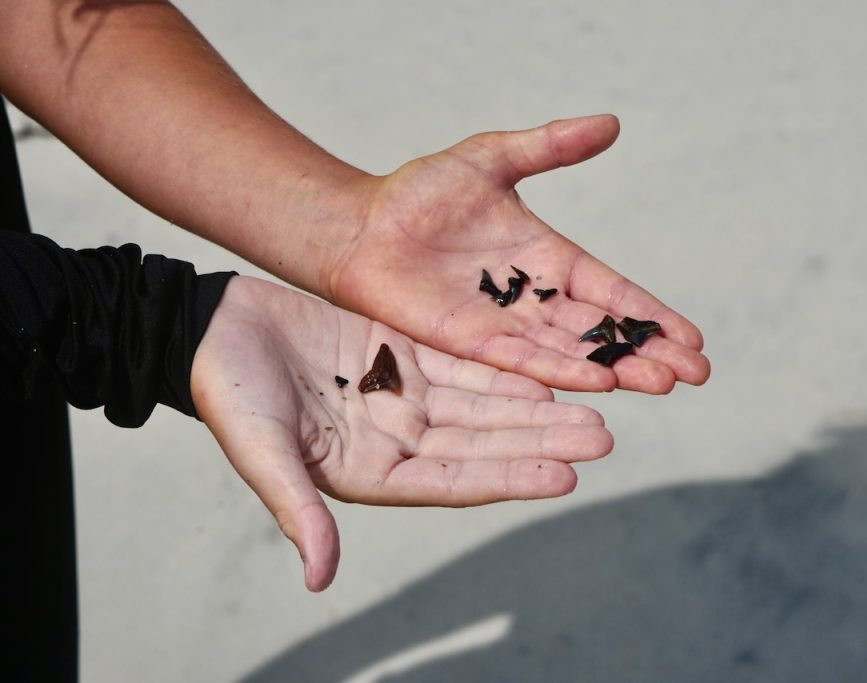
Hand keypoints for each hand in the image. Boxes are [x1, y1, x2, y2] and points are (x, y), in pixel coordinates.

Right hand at [189, 276, 612, 590]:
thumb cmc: (229, 395)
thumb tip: (319, 581)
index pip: (455, 483)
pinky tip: (545, 376)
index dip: (509, 479)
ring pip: (485, 406)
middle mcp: (398, 441)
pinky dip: (504, 371)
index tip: (564, 478)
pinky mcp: (405, 354)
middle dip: (541, 442)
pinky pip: (465, 365)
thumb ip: (298, 511)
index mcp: (371, 474)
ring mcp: (405, 398)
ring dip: (536, 409)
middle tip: (601, 438)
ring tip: (592, 409)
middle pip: (484, 445)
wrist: (216, 328)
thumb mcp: (263, 452)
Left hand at [326, 114, 709, 393]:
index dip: (651, 314)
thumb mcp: (492, 157)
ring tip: (664, 383)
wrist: (360, 226)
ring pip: (572, 352)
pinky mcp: (472, 343)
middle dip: (649, 352)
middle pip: (602, 331)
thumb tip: (612, 123)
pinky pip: (524, 360)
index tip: (694, 339)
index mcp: (548, 258)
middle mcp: (534, 299)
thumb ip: (550, 146)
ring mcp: (505, 325)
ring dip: (618, 368)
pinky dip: (561, 371)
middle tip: (696, 374)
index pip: (612, 292)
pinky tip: (600, 383)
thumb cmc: (419, 191)